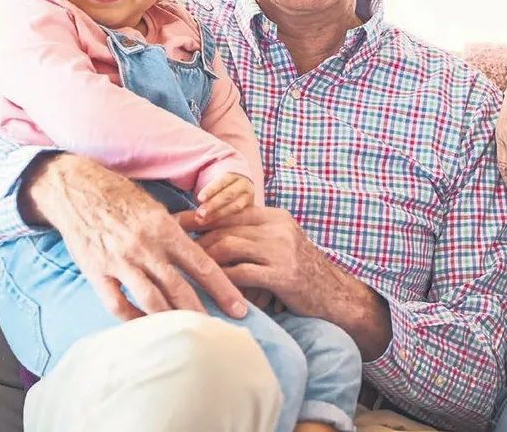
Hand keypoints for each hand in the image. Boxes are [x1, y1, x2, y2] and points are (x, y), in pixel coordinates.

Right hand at [22, 154, 246, 320]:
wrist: (79, 192)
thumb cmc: (125, 200)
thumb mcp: (159, 209)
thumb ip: (184, 227)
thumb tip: (212, 235)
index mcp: (166, 231)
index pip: (202, 265)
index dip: (223, 289)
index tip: (239, 308)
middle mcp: (145, 248)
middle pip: (179, 287)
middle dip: (201, 311)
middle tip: (218, 330)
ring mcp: (119, 261)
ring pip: (150, 299)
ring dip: (170, 319)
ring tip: (186, 335)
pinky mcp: (95, 272)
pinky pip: (116, 303)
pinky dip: (132, 319)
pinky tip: (145, 328)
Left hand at [178, 207, 392, 358]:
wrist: (334, 295)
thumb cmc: (301, 272)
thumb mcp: (282, 244)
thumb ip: (255, 236)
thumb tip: (214, 234)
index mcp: (277, 218)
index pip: (232, 211)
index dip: (202, 217)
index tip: (176, 223)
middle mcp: (279, 229)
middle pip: (226, 228)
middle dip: (196, 240)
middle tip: (172, 250)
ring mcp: (282, 251)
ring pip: (229, 246)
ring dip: (204, 260)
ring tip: (187, 271)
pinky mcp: (282, 275)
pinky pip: (240, 273)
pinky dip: (220, 280)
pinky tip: (207, 289)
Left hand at [196, 173, 254, 222]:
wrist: (240, 190)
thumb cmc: (221, 188)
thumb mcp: (216, 184)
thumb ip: (205, 193)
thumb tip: (189, 204)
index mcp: (233, 175)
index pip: (222, 181)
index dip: (211, 190)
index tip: (199, 199)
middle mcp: (243, 185)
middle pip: (229, 194)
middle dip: (213, 204)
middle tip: (200, 213)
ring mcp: (249, 197)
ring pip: (235, 206)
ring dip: (218, 214)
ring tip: (203, 221)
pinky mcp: (250, 209)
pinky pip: (239, 216)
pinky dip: (226, 221)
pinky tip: (214, 225)